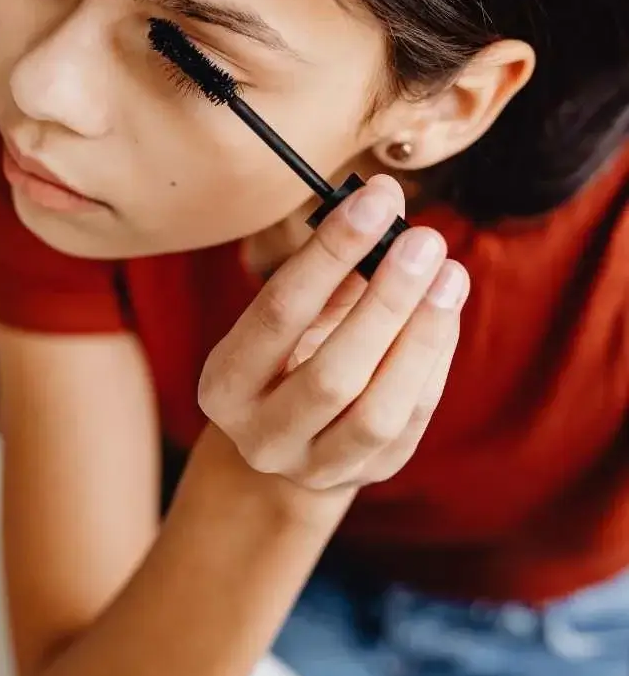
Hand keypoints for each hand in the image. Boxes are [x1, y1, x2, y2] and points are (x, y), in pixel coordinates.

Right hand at [199, 175, 468, 490]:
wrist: (285, 440)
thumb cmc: (284, 356)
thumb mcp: (287, 317)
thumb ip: (329, 268)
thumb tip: (385, 203)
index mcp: (226, 384)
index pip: (277, 314)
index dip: (329, 254)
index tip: (374, 201)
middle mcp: (262, 435)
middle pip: (331, 373)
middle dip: (386, 301)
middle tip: (425, 240)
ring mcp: (316, 465)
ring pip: (377, 412)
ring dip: (421, 336)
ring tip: (450, 275)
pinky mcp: (369, 474)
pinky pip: (411, 421)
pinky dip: (434, 361)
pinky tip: (446, 310)